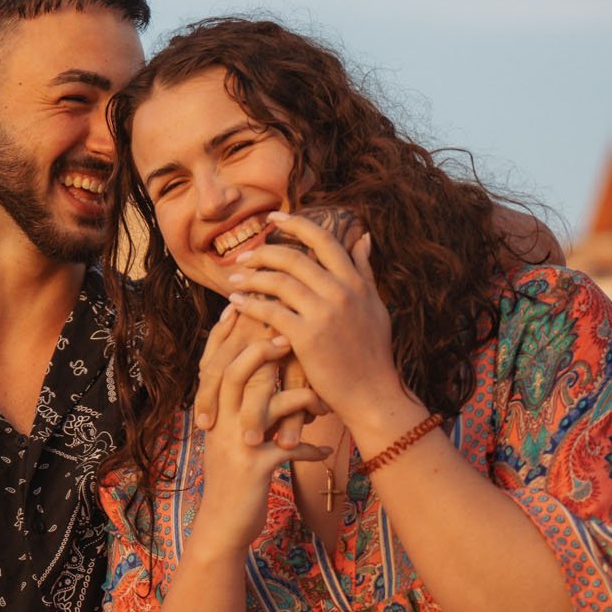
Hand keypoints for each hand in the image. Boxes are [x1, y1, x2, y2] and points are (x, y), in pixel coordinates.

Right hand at [192, 310, 326, 553]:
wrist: (222, 528)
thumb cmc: (235, 479)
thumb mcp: (232, 440)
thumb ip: (241, 409)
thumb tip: (258, 375)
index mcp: (213, 412)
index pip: (213, 362)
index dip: (226, 332)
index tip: (242, 304)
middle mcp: (218, 424)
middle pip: (230, 372)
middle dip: (257, 348)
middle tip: (285, 329)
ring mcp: (233, 446)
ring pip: (259, 405)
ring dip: (292, 394)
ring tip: (317, 394)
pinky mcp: (253, 469)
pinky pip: (286, 449)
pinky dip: (308, 446)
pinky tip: (325, 448)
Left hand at [224, 211, 399, 426]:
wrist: (372, 393)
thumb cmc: (373, 352)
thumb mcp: (375, 305)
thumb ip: (364, 271)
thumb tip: (363, 237)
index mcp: (356, 282)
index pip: (323, 240)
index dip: (295, 224)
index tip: (273, 218)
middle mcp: (341, 292)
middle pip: (294, 258)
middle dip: (264, 252)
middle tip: (244, 255)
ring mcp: (324, 314)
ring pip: (278, 282)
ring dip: (251, 277)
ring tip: (235, 278)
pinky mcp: (306, 337)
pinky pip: (270, 311)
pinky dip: (249, 304)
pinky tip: (236, 302)